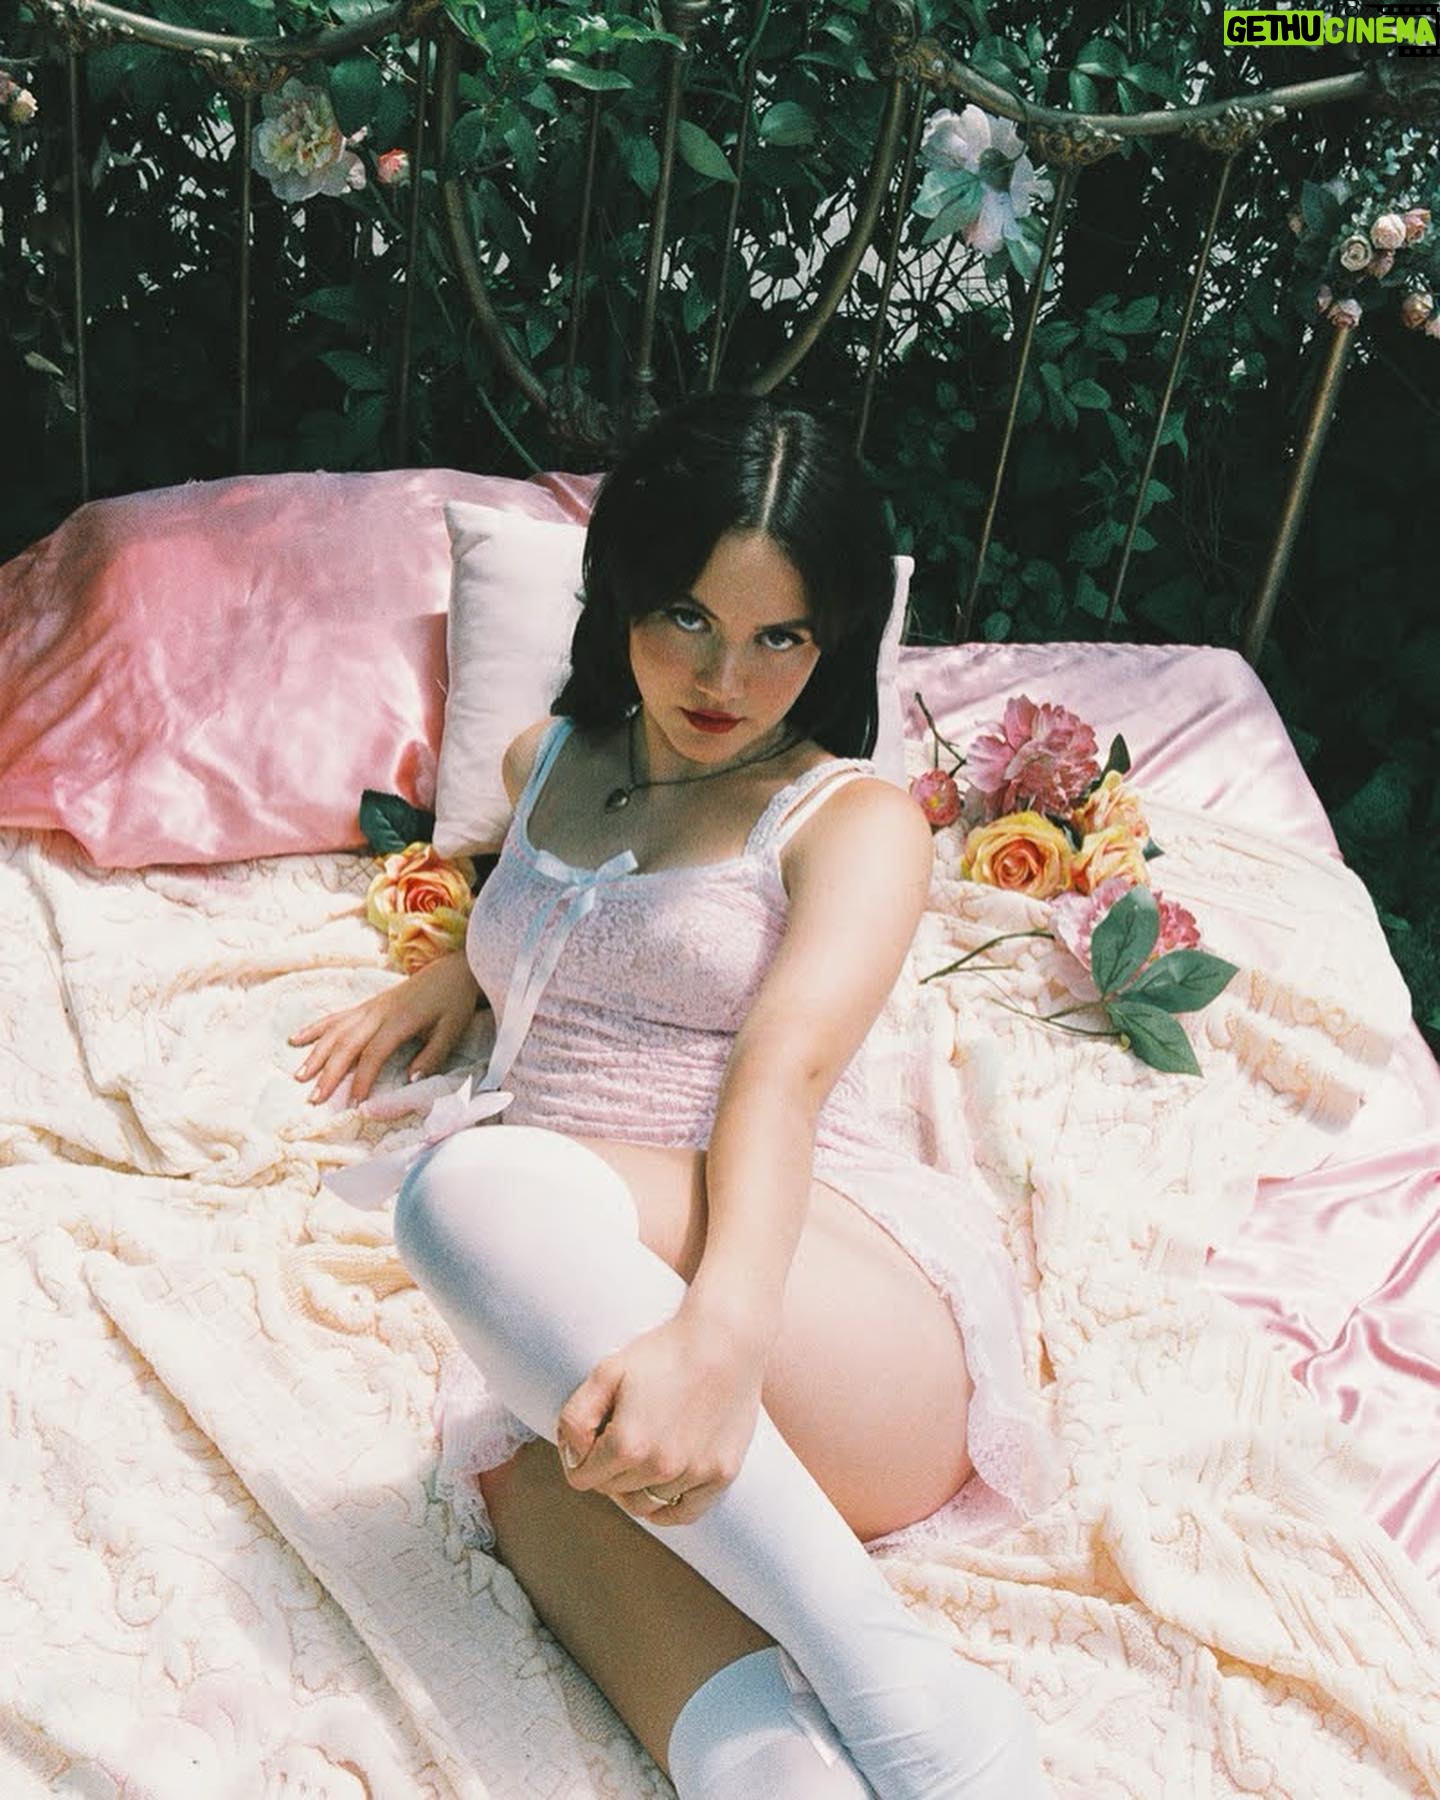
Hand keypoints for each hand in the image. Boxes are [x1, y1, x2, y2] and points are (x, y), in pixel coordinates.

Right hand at [289, 949, 481, 1104]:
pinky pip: (336, 1017)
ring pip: (335, 1031)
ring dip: (316, 1054)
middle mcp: (378, 1013)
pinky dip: (315, 1028)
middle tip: (314, 1098)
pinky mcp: (366, 1005)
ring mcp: (369, 1007)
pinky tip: (296, 1039)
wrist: (452, 970)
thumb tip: (411, 1079)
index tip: (354, 1102)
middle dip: (329, 1073)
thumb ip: (433, 1055)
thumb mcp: (452, 1030)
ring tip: (299, 1076)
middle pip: (346, 1044)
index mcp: (399, 1021)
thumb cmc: (453, 1002)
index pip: (373, 1054)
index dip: (362, 1079)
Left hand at [555, 1311, 766, 1526]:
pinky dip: (667, 1508)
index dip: (580, 1457)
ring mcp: (695, 1474)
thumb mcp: (607, 1371)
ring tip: (641, 1452)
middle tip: (617, 1437)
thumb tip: (573, 1454)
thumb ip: (575, 1416)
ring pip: (646, 1504)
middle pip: (613, 1491)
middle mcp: (661, 1467)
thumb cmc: (664, 1350)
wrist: (725, 1338)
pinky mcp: (722, 1474)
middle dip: (607, 1469)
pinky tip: (660, 1487)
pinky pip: (685, 1513)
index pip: (582, 1479)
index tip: (590, 1437)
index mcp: (628, 1445)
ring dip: (635, 1485)